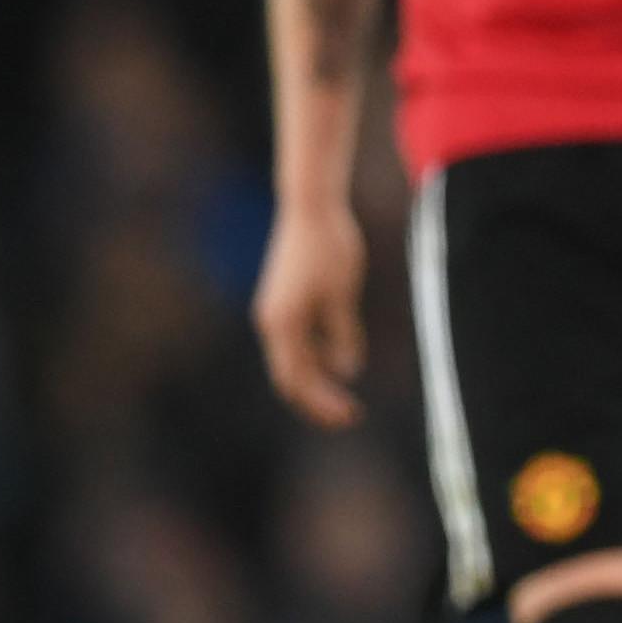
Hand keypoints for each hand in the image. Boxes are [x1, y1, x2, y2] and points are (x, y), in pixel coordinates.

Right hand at [252, 203, 368, 428]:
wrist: (310, 207)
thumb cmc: (331, 247)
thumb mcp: (343, 294)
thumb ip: (343, 335)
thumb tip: (346, 371)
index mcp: (283, 324)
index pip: (298, 379)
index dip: (322, 403)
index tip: (350, 416)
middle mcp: (271, 322)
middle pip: (290, 376)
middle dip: (318, 400)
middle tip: (350, 416)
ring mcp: (274, 311)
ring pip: (292, 360)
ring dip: (317, 380)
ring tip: (346, 396)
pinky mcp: (282, 301)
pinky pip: (296, 341)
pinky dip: (315, 357)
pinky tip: (338, 361)